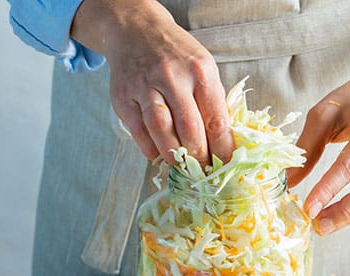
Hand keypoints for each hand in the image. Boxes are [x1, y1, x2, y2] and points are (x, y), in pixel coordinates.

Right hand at [71, 0, 233, 164]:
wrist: (136, 31)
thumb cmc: (176, 55)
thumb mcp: (203, 68)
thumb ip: (212, 101)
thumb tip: (222, 142)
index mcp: (200, 71)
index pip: (216, 120)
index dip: (222, 149)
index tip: (225, 165)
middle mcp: (172, 77)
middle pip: (189, 129)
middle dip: (198, 157)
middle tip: (203, 170)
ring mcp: (145, 86)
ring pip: (161, 130)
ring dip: (174, 156)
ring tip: (182, 166)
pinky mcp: (123, 96)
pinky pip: (138, 130)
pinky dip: (150, 148)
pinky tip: (158, 154)